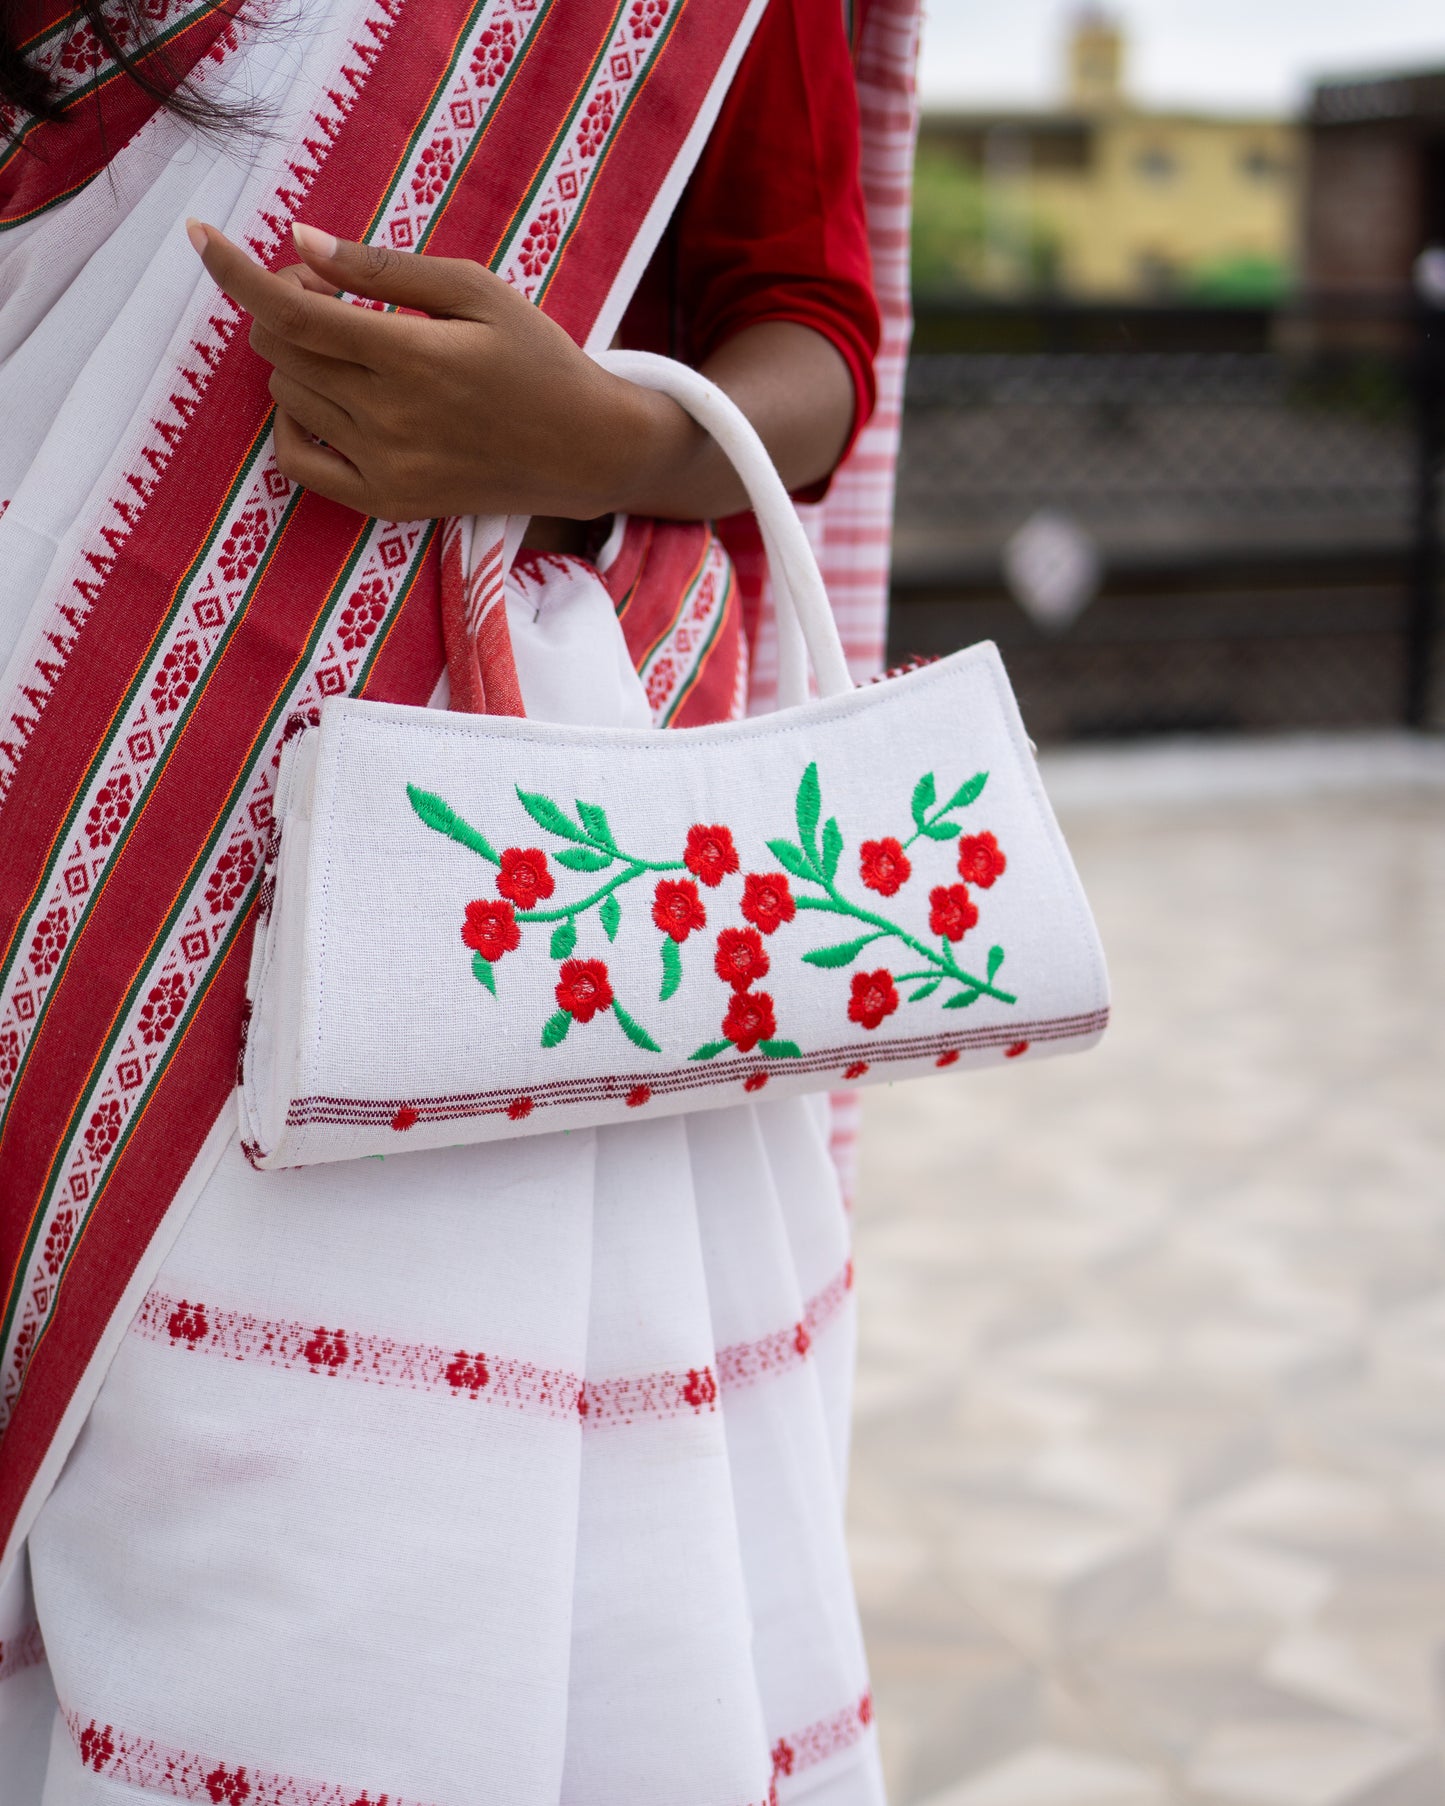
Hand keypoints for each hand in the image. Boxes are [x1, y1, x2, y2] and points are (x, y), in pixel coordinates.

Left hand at [185, 219, 684, 522]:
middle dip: (287, 305)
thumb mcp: (477, 290)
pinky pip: (297, 460)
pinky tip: (323, 401)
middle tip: (335, 291)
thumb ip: (385, 267)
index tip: (201, 237)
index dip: (237, 271)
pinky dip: (292, 423)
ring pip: (287, 395)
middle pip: (280, 347)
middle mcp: (390, 416)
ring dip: (299, 359)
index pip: (293, 309)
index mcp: (413, 354)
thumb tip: (300, 243)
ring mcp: (385, 466)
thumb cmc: (538, 358)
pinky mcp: (386, 501)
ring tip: (355, 347)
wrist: (587, 451)